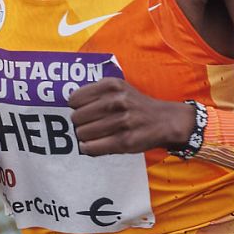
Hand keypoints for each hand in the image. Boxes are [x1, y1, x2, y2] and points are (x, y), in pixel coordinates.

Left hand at [69, 77, 193, 156]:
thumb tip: (69, 106)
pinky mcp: (124, 141)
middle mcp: (116, 101)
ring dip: (84, 137)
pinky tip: (93, 145)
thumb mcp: (118, 88)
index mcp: (112, 85)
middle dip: (80, 123)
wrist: (164, 120)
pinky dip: (88, 148)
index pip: (74, 99)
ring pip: (82, 133)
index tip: (83, 110)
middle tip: (89, 125)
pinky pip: (91, 148)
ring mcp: (121, 122)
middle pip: (76, 118)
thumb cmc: (135, 105)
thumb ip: (95, 92)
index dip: (76, 107)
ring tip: (94, 135)